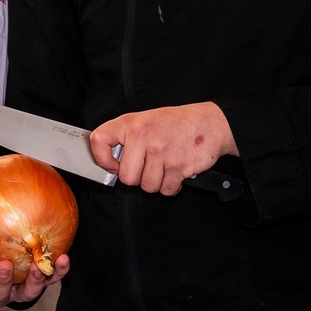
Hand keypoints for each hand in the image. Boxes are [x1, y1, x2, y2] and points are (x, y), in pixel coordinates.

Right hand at [0, 238, 67, 307]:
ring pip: (28, 293)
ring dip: (34, 282)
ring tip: (37, 266)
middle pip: (1, 295)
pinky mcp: (40, 283)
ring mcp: (21, 290)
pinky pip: (50, 280)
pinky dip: (57, 272)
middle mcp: (1, 293)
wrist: (0, 254)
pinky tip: (63, 258)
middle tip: (5, 265)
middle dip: (3, 282)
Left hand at [90, 103, 235, 194]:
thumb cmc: (177, 124)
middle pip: (127, 178)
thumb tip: (109, 165)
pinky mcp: (178, 166)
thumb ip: (126, 138)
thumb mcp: (146, 120)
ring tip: (166, 166)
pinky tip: (177, 172)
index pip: (99, 140)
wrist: (211, 123)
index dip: (102, 159)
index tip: (113, 165)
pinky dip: (172, 186)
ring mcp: (161, 151)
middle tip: (150, 167)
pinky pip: (167, 190)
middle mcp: (143, 136)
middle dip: (139, 179)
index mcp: (131, 123)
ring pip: (148, 187)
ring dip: (158, 183)